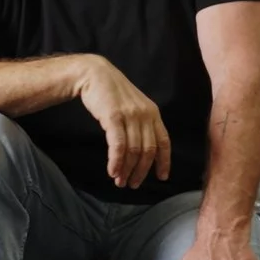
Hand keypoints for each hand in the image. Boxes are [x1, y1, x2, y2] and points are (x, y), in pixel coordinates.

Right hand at [76, 56, 171, 189]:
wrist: (94, 74)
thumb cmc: (113, 93)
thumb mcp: (134, 106)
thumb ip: (141, 124)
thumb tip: (143, 151)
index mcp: (153, 113)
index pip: (164, 142)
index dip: (164, 162)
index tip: (162, 177)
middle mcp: (145, 115)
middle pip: (148, 151)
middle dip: (141, 171)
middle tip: (132, 184)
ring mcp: (130, 115)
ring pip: (133, 150)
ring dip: (126, 170)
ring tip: (119, 181)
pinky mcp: (113, 116)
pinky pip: (118, 145)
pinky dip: (116, 161)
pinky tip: (112, 171)